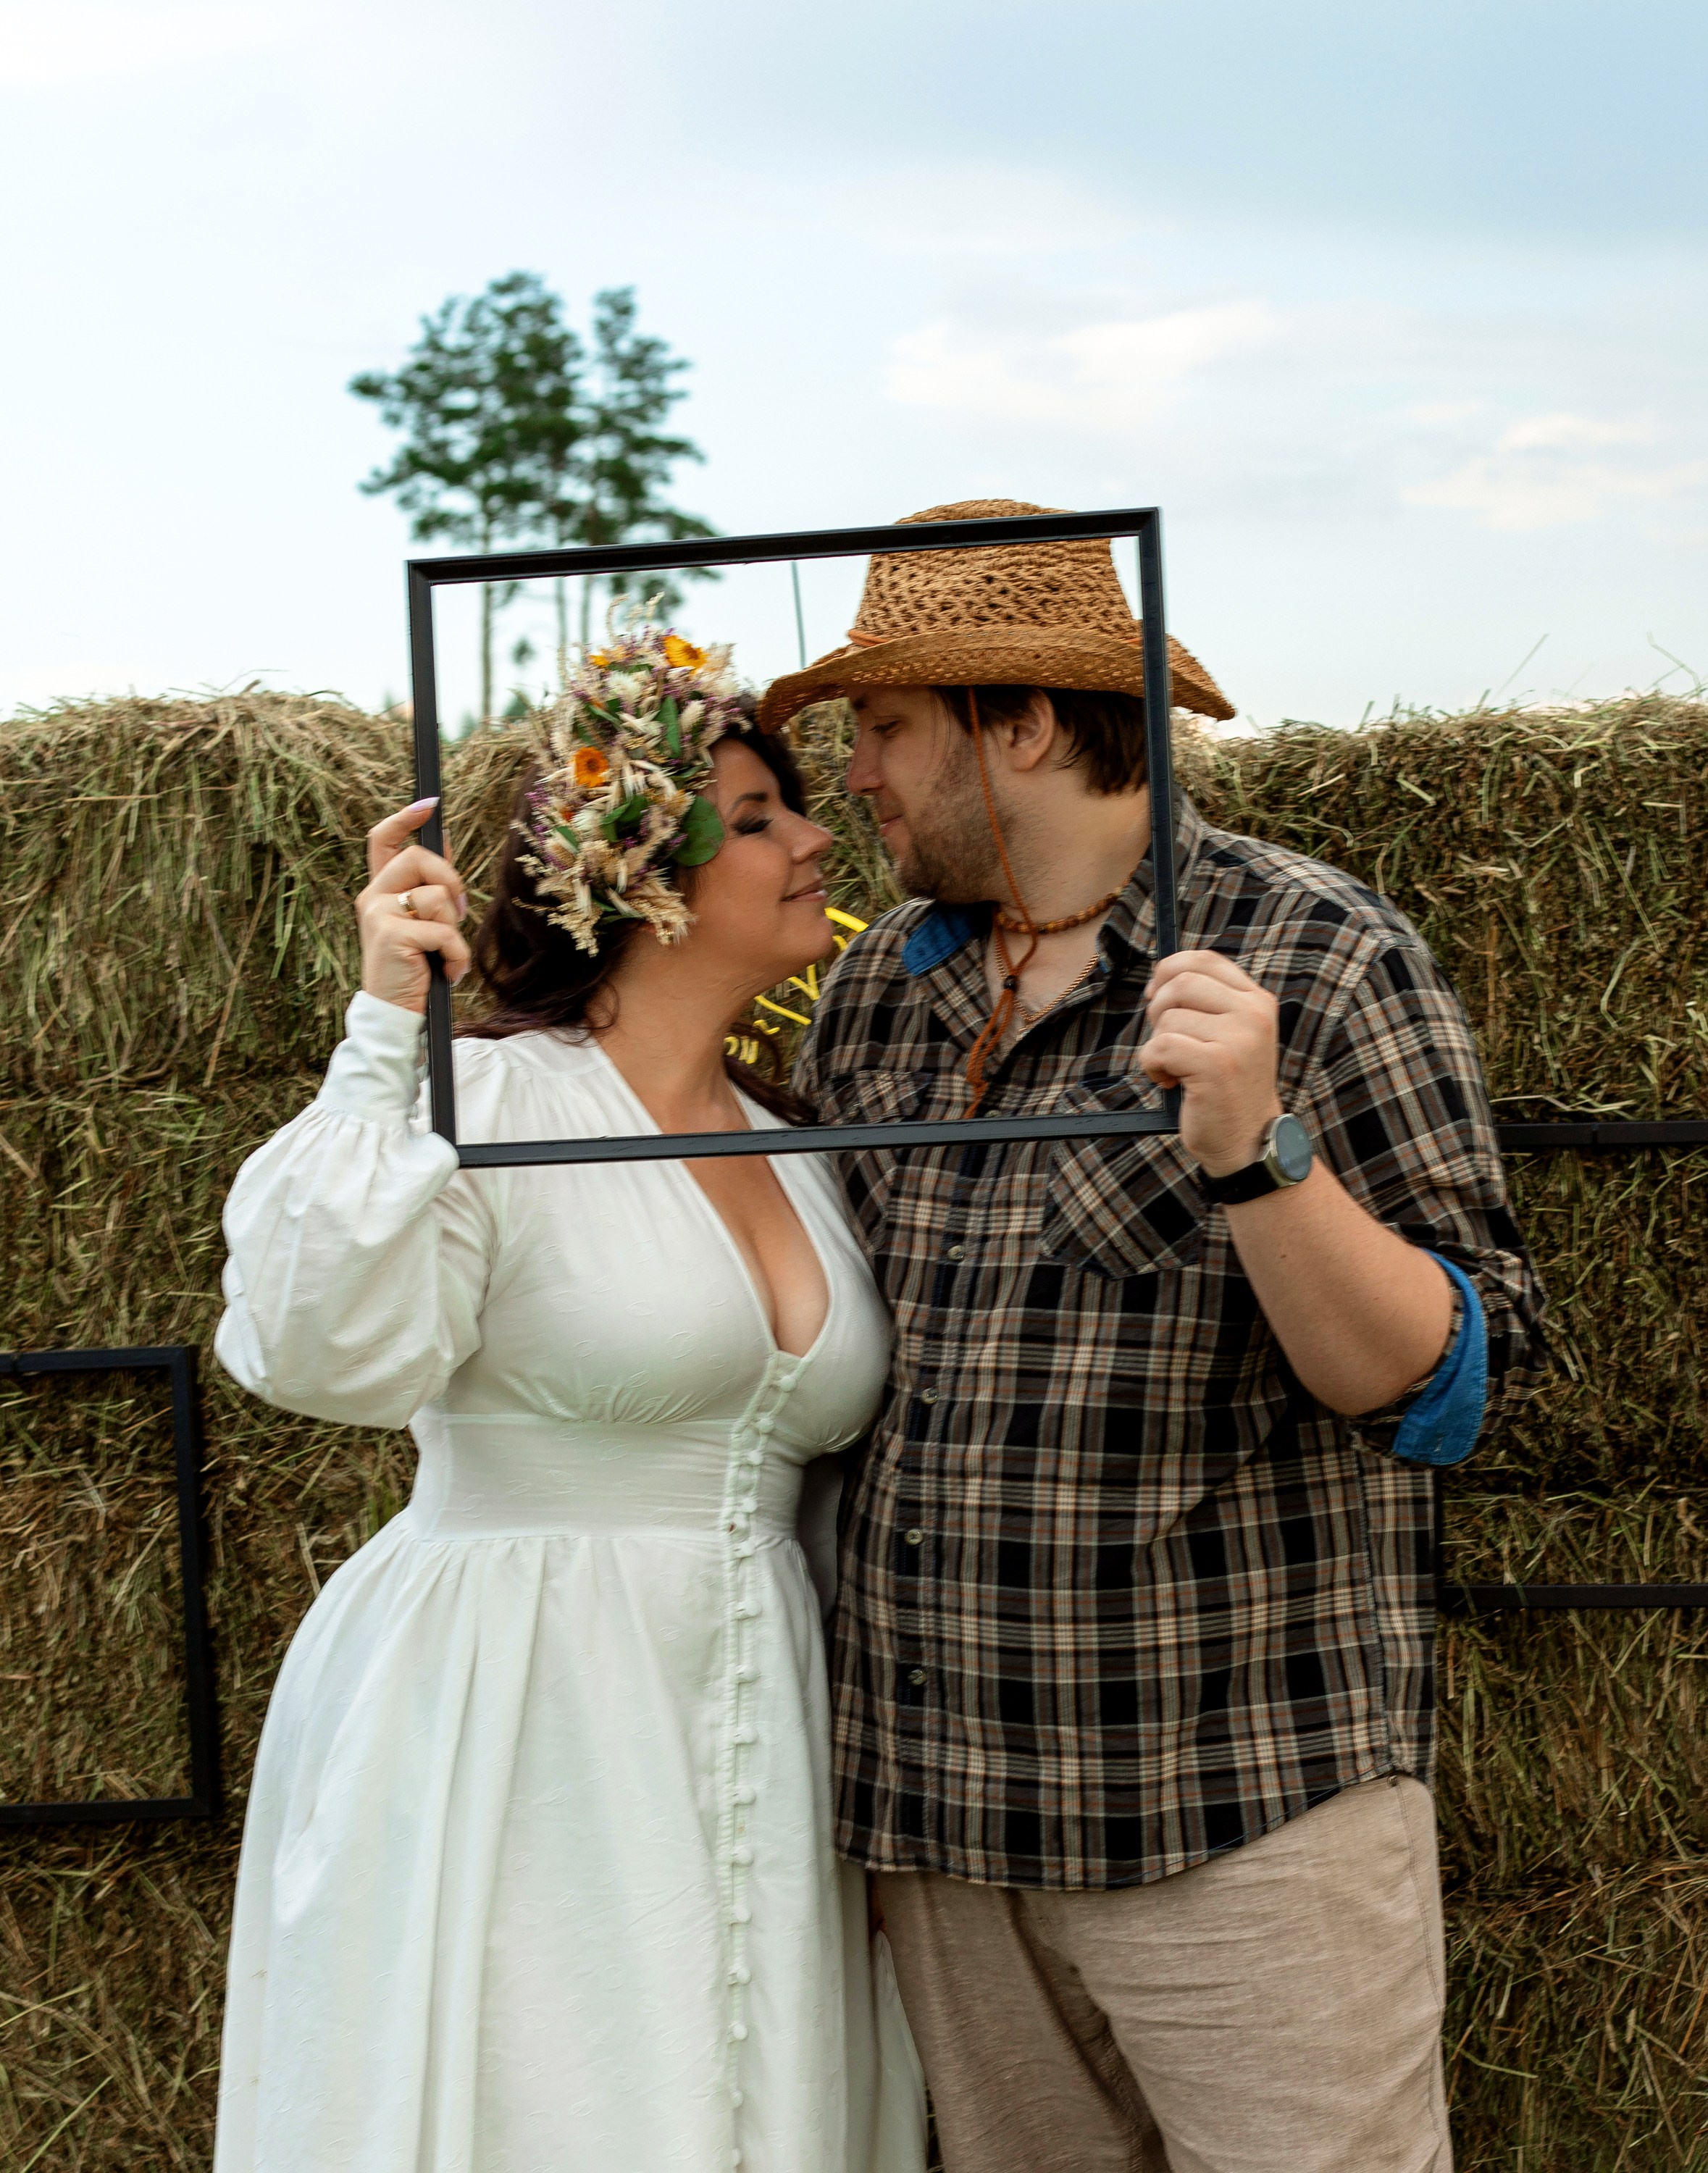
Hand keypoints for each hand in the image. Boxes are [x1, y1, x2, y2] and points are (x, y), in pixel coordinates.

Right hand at [356, 799, 471, 1014]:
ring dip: (454, 928)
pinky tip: (448, 971)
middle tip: (459, 912)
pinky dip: (456, 955)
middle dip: (450, 880)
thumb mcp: (421, 922)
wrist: (395, 1012)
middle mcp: (371, 897)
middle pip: (418, 857)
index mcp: (378, 890)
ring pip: (436, 896)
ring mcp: (377, 915)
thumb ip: (429, 886)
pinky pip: (443, 931)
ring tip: (444, 953)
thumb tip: (443, 841)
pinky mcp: (390, 935)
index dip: (404, 818)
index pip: (382, 840)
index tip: (430, 804)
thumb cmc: (413, 969)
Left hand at [1140, 949, 1283, 1175]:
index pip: (1204, 960)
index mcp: (1257, 1001)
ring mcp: (1238, 1039)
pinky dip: (1151, 1065)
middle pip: (1180, 982)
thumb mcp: (1229, 1035)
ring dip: (1157, 1046)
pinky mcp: (1216, 1065)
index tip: (1156, 996)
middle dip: (1157, 1010)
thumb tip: (1161, 975)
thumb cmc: (1227, 1088)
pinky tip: (1168, 1082)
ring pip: (1167, 1018)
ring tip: (1175, 1070)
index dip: (1169, 971)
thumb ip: (1208, 1003)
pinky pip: (1159, 1046)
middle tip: (1165, 1041)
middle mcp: (1253, 1014)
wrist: (1248, 1143)